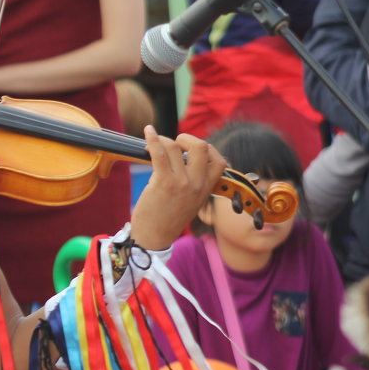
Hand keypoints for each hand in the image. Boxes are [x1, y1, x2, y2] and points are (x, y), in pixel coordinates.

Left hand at [131, 127, 226, 249]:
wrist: (154, 237)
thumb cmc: (168, 218)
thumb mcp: (191, 201)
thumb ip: (194, 183)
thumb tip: (184, 159)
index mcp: (207, 188)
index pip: (219, 160)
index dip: (207, 149)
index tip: (191, 149)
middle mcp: (197, 184)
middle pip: (202, 146)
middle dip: (187, 139)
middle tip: (174, 145)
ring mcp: (181, 183)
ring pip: (176, 147)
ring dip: (164, 140)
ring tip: (154, 144)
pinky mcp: (163, 183)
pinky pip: (159, 153)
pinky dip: (153, 139)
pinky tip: (148, 132)